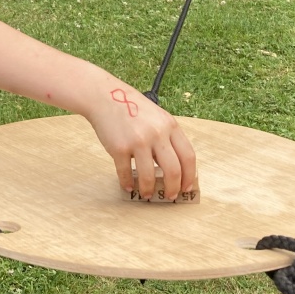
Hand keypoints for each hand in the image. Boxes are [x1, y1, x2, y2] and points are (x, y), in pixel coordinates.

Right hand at [86, 85, 197, 201]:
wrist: (104, 97)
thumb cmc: (132, 108)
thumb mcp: (157, 118)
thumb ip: (166, 138)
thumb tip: (173, 169)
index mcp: (170, 125)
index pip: (188, 156)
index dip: (189, 176)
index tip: (187, 187)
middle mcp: (157, 133)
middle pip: (173, 170)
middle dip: (173, 188)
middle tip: (170, 196)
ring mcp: (138, 141)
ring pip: (149, 176)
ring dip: (149, 190)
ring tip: (147, 194)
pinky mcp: (119, 148)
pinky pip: (126, 173)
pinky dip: (127, 183)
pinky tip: (128, 186)